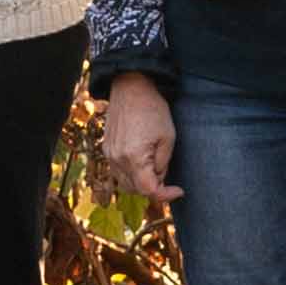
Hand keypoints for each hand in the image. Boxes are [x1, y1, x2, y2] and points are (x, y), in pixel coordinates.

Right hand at [101, 72, 182, 206]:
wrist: (130, 89)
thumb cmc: (153, 110)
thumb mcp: (168, 138)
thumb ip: (163, 164)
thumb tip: (159, 179)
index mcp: (134, 157)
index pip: (149, 190)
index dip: (165, 194)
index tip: (179, 190)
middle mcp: (117, 159)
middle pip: (135, 189)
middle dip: (153, 188)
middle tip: (168, 176)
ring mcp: (109, 154)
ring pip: (124, 183)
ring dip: (140, 183)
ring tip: (155, 168)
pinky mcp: (106, 148)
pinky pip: (117, 171)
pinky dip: (130, 174)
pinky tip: (142, 162)